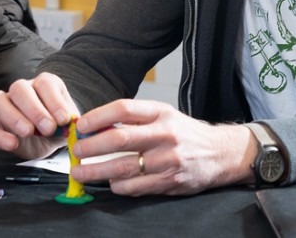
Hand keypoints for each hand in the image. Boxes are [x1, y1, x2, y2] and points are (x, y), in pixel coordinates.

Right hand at [0, 73, 76, 159]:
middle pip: (19, 88)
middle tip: (48, 128)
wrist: (49, 142)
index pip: (45, 83)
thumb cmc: (59, 127)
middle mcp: (23, 89)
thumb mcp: (69, 124)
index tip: (64, 120)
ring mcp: (6, 104)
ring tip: (29, 133)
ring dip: (14, 117)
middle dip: (34, 109)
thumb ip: (70, 122)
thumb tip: (74, 122)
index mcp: (44, 84)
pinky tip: (13, 144)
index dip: (54, 100)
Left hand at [69, 99, 252, 195]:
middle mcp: (165, 134)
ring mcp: (168, 160)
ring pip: (123, 167)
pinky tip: (110, 182)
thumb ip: (135, 120)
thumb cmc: (185, 133)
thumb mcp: (164, 116)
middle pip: (119, 139)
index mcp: (161, 113)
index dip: (98, 117)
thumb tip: (96, 127)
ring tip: (80, 172)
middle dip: (91, 146)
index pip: (124, 109)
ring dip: (96, 171)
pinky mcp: (170, 181)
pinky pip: (135, 186)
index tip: (80, 126)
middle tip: (75, 151)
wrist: (221, 153)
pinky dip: (118, 185)